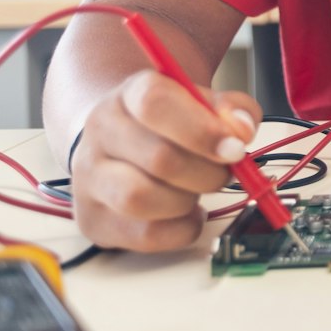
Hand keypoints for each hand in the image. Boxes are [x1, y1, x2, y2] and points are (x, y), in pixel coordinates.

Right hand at [69, 71, 257, 251]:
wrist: (117, 146)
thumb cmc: (168, 126)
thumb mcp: (203, 104)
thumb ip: (232, 110)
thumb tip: (240, 131)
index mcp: (129, 95)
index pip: (155, 103)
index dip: (202, 130)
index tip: (235, 149)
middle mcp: (101, 132)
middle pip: (158, 158)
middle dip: (208, 173)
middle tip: (223, 173)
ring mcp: (90, 178)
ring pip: (140, 199)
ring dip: (187, 201)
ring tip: (196, 191)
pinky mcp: (94, 220)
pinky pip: (145, 235)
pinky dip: (181, 229)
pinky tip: (185, 213)